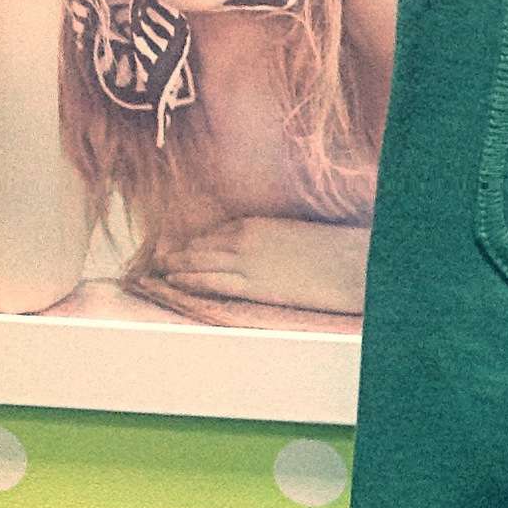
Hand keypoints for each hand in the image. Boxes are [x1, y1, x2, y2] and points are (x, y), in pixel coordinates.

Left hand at [156, 215, 371, 314]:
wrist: (349, 265)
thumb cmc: (333, 250)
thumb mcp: (298, 235)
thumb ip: (275, 239)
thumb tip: (269, 249)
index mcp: (259, 222)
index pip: (219, 231)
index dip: (200, 241)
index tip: (187, 247)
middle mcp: (245, 238)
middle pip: (202, 245)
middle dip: (180, 252)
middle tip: (160, 257)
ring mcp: (246, 262)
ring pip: (198, 261)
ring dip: (175, 265)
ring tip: (158, 270)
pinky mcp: (252, 285)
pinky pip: (210, 281)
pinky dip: (187, 279)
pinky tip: (172, 280)